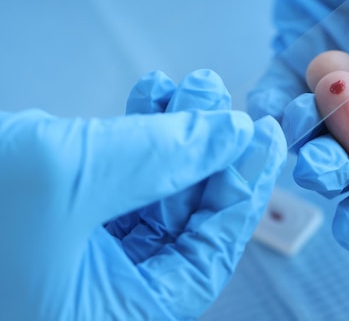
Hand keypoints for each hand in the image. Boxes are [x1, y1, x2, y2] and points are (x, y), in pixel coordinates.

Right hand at [0, 70, 285, 319]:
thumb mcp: (69, 175)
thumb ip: (160, 156)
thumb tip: (230, 132)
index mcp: (112, 317)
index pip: (206, 257)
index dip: (242, 192)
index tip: (263, 138)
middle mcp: (97, 298)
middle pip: (181, 222)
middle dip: (203, 153)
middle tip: (220, 97)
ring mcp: (72, 261)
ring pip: (147, 195)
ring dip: (168, 137)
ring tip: (186, 85)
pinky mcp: (50, 225)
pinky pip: (110, 184)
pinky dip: (129, 140)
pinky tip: (147, 98)